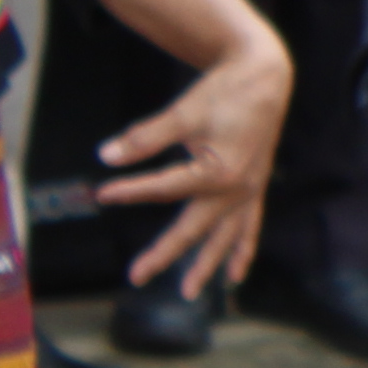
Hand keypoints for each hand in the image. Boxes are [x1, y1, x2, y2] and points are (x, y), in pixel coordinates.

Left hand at [95, 27, 287, 292]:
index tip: (101, 194)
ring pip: (224, 237)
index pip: (164, 189)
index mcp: (218, 171)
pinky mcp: (255, 188)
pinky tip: (237, 274)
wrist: (266, 76)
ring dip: (207, 264)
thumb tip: (106, 155)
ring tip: (189, 291)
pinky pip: (250, 227)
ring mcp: (248, 192)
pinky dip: (243, 250)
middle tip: (135, 276)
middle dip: (164, 254)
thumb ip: (145, 138)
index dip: (130, 191)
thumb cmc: (225, 91)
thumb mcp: (183, 112)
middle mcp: (236, 189)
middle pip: (192, 228)